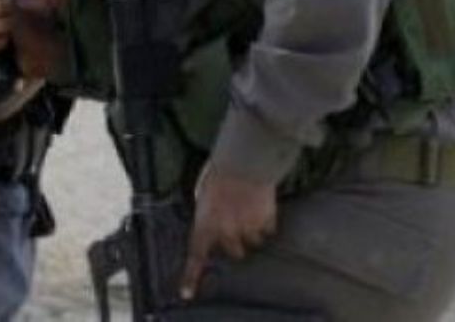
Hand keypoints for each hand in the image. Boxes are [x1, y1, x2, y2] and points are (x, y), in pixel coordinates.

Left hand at [180, 164, 277, 299]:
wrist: (244, 161)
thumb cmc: (219, 173)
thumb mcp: (203, 193)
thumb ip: (206, 213)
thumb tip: (211, 222)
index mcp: (205, 224)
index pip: (196, 255)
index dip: (190, 276)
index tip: (187, 293)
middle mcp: (226, 232)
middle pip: (233, 251)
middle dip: (235, 239)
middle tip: (235, 219)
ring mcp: (247, 230)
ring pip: (253, 242)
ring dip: (252, 230)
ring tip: (249, 207)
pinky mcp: (266, 224)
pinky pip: (268, 231)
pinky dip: (266, 222)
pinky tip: (261, 205)